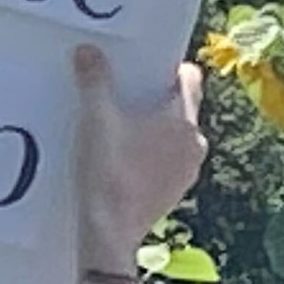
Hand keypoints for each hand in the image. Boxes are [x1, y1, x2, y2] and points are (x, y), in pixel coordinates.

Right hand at [72, 43, 206, 270]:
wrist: (110, 233)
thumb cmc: (108, 173)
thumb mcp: (96, 121)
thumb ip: (94, 82)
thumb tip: (88, 51)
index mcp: (182, 119)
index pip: (189, 78)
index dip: (167, 69)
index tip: (142, 71)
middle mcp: (195, 143)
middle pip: (180, 108)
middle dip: (155, 101)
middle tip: (123, 101)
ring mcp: (188, 170)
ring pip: (175, 137)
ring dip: (154, 132)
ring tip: (120, 135)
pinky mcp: (175, 192)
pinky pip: (168, 163)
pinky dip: (152, 158)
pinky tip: (123, 163)